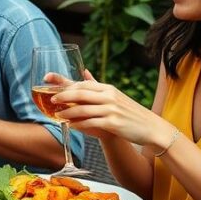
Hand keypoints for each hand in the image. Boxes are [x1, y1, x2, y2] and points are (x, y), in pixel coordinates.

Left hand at [51, 70, 173, 149]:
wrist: (151, 128)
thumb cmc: (129, 112)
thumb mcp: (114, 95)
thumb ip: (97, 86)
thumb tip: (83, 72)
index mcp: (108, 89)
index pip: (83, 84)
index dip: (64, 84)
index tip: (49, 82)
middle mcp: (110, 97)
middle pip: (80, 94)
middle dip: (63, 96)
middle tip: (51, 100)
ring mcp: (112, 110)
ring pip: (83, 109)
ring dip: (68, 113)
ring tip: (57, 116)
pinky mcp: (113, 123)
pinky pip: (91, 123)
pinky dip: (79, 124)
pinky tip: (70, 126)